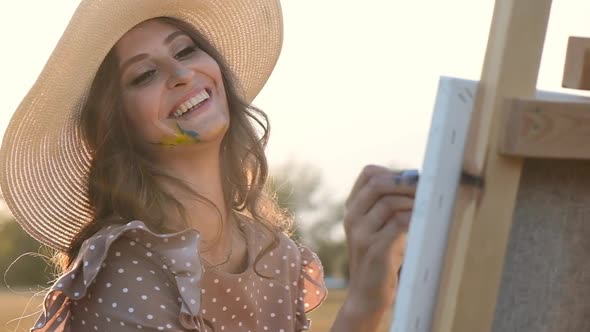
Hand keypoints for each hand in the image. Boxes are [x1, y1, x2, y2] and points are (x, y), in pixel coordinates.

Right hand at [343, 165, 415, 314]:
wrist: (367, 293)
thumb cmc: (382, 257)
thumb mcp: (380, 226)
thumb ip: (391, 204)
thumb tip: (420, 180)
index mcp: (352, 208)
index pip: (369, 174)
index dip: (394, 172)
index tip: (414, 179)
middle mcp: (352, 217)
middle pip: (378, 184)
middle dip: (406, 182)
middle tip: (427, 188)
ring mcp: (361, 234)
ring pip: (389, 203)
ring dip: (413, 201)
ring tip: (428, 207)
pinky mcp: (374, 250)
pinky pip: (397, 223)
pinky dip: (414, 218)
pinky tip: (424, 222)